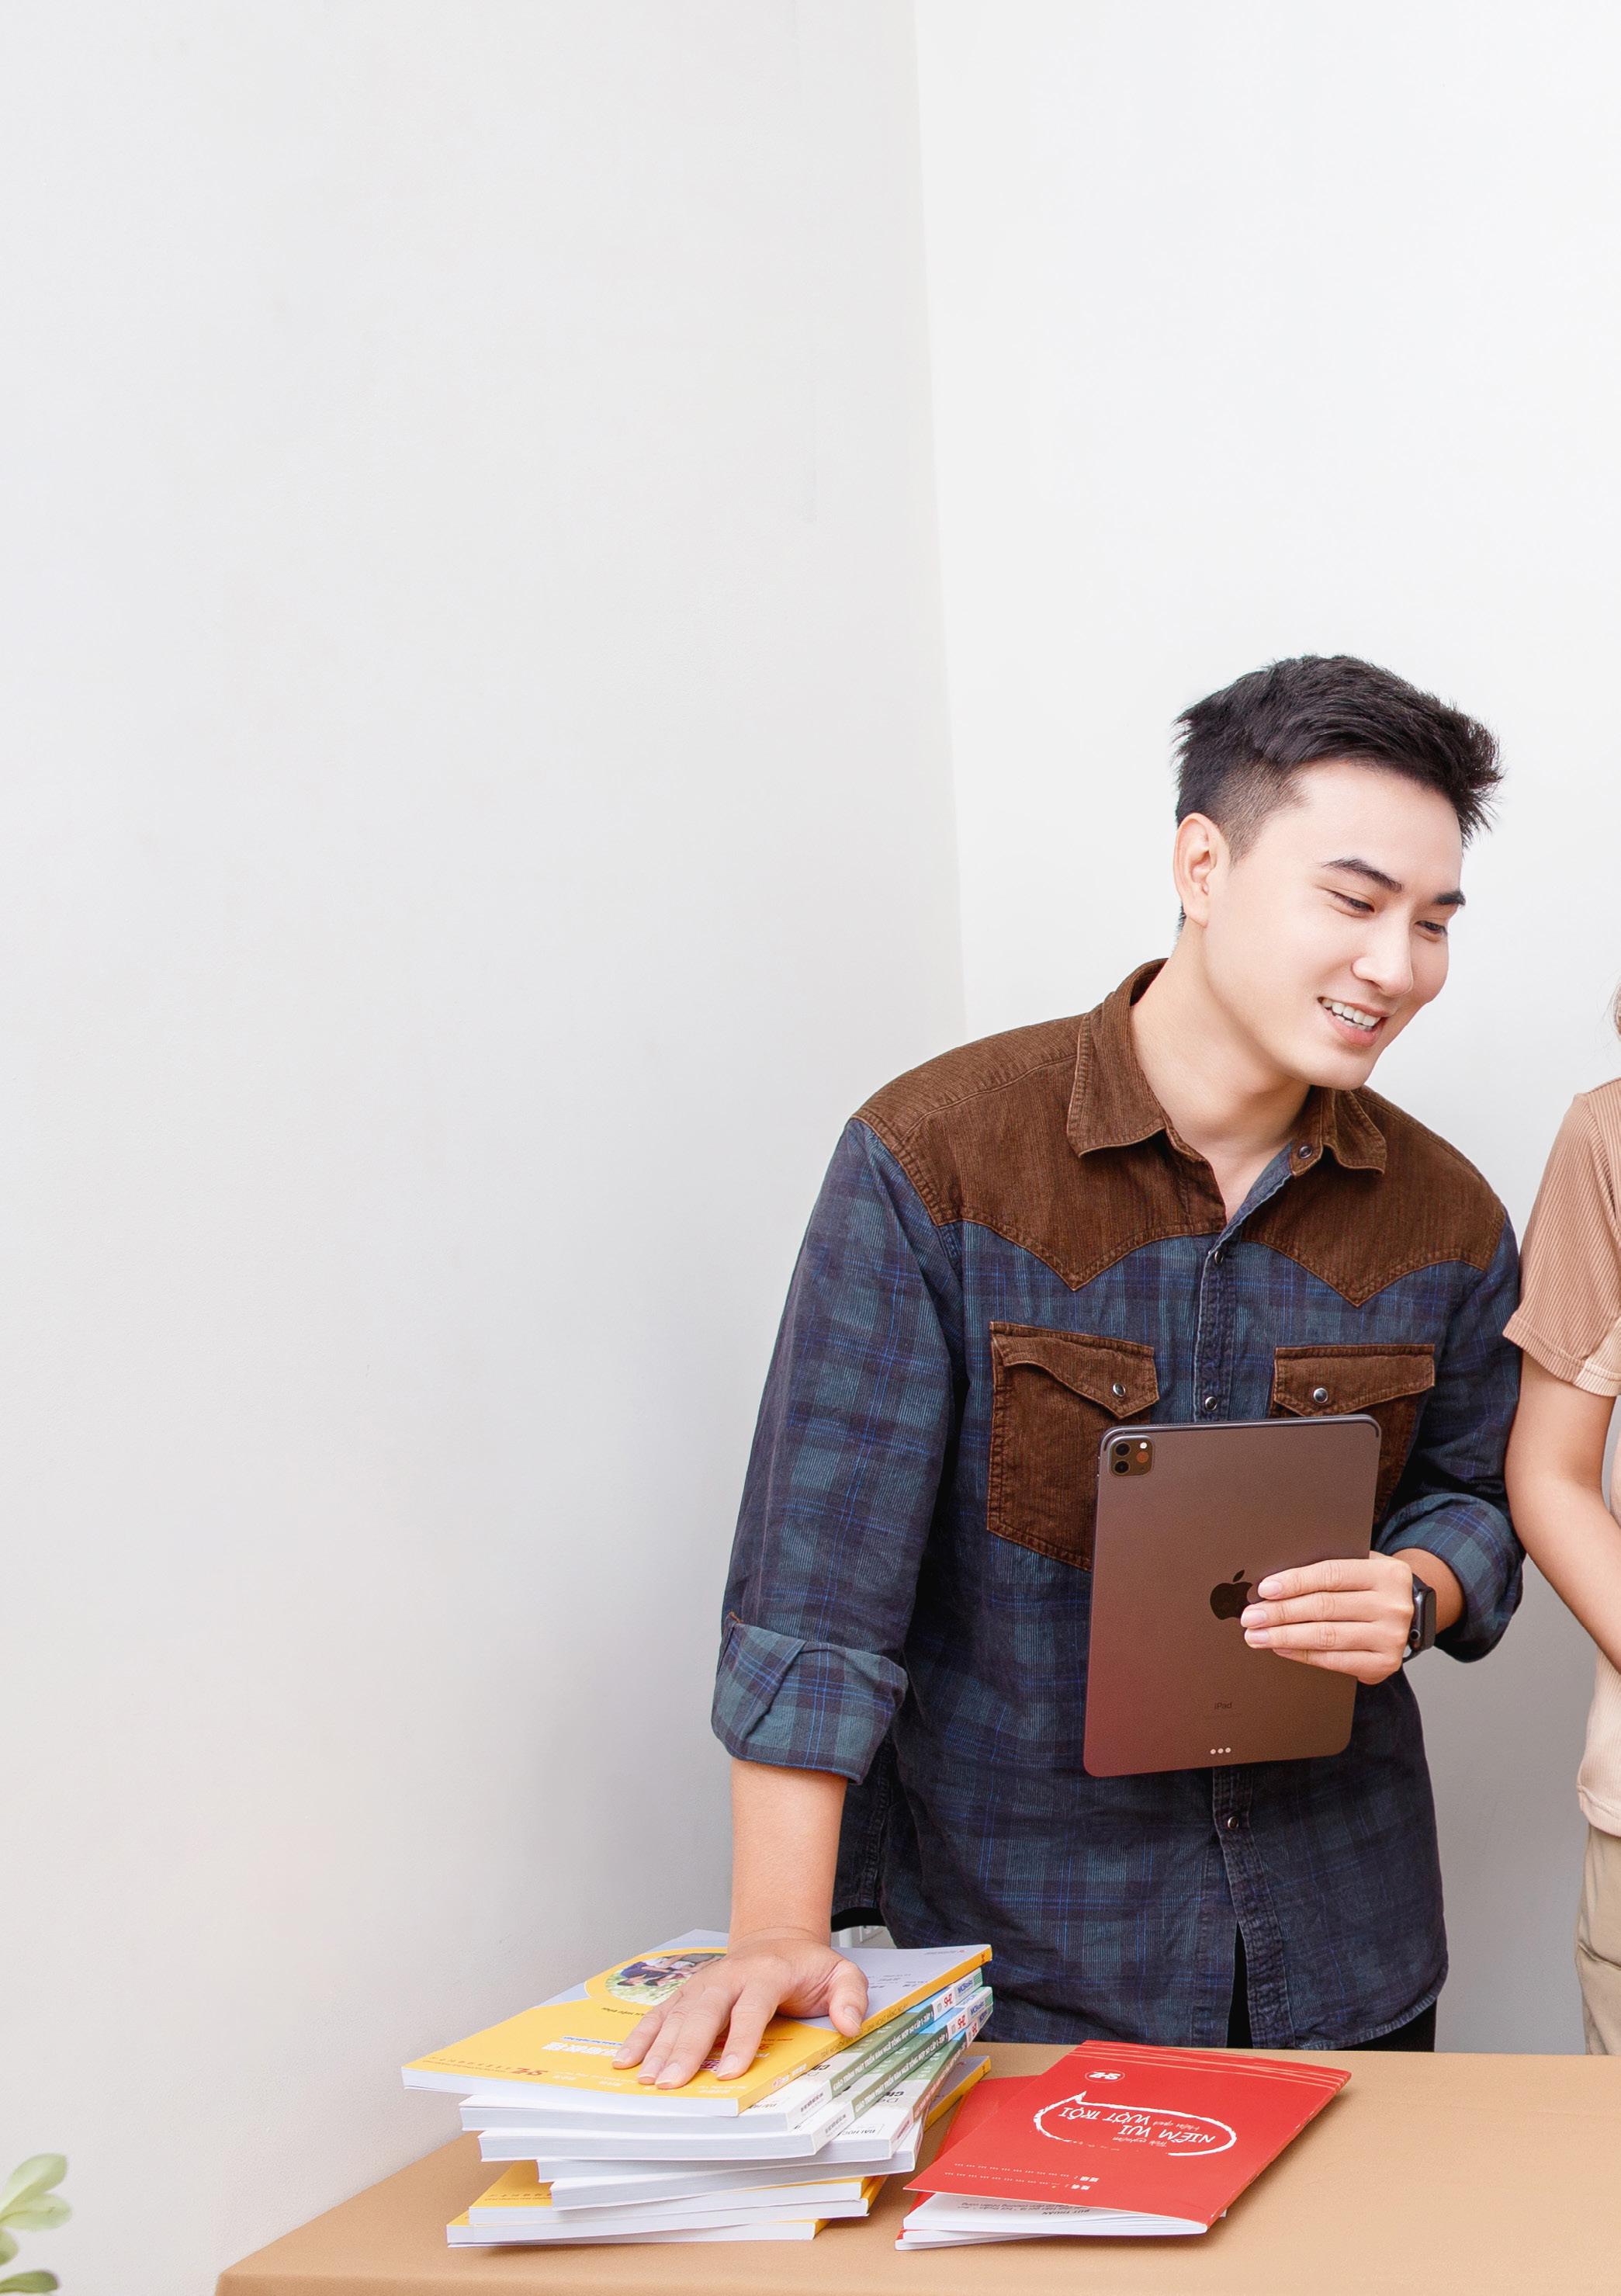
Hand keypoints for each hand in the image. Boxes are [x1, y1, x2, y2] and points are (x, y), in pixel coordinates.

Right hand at [611, 1928, 867, 2090]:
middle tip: (672, 2083)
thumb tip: (849, 2023)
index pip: (751, 2009)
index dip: (739, 2041)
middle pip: (705, 2012)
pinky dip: (641, 2036)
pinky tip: (625, 2061)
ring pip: (678, 2014)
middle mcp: (729, 1977)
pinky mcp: (688, 1993)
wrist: (777, 1939)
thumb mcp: (841, 1973)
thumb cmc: (807, 1967)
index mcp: (767, 1974)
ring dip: (659, 2047)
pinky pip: (660, 2014)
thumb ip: (850, 1995)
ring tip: (647, 2079)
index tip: (729, 2073)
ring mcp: (704, 1984)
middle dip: (686, 2049)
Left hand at [1241, 1554, 1415, 1685]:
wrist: (1406, 1614)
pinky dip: (1303, 1654)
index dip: (1294, 1582)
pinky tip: (1282, 1647)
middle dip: (1281, 1612)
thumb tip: (1274, 1583)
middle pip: (1324, 1607)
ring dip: (1284, 1636)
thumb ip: (1328, 1570)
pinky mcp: (1386, 1663)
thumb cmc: (1371, 1587)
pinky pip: (1335, 1660)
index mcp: (1387, 1573)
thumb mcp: (1361, 1566)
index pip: (1331, 1575)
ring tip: (1258, 1635)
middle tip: (1251, 1616)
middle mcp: (1393, 1605)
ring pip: (1326, 1636)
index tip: (1265, 1590)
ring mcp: (1392, 1637)